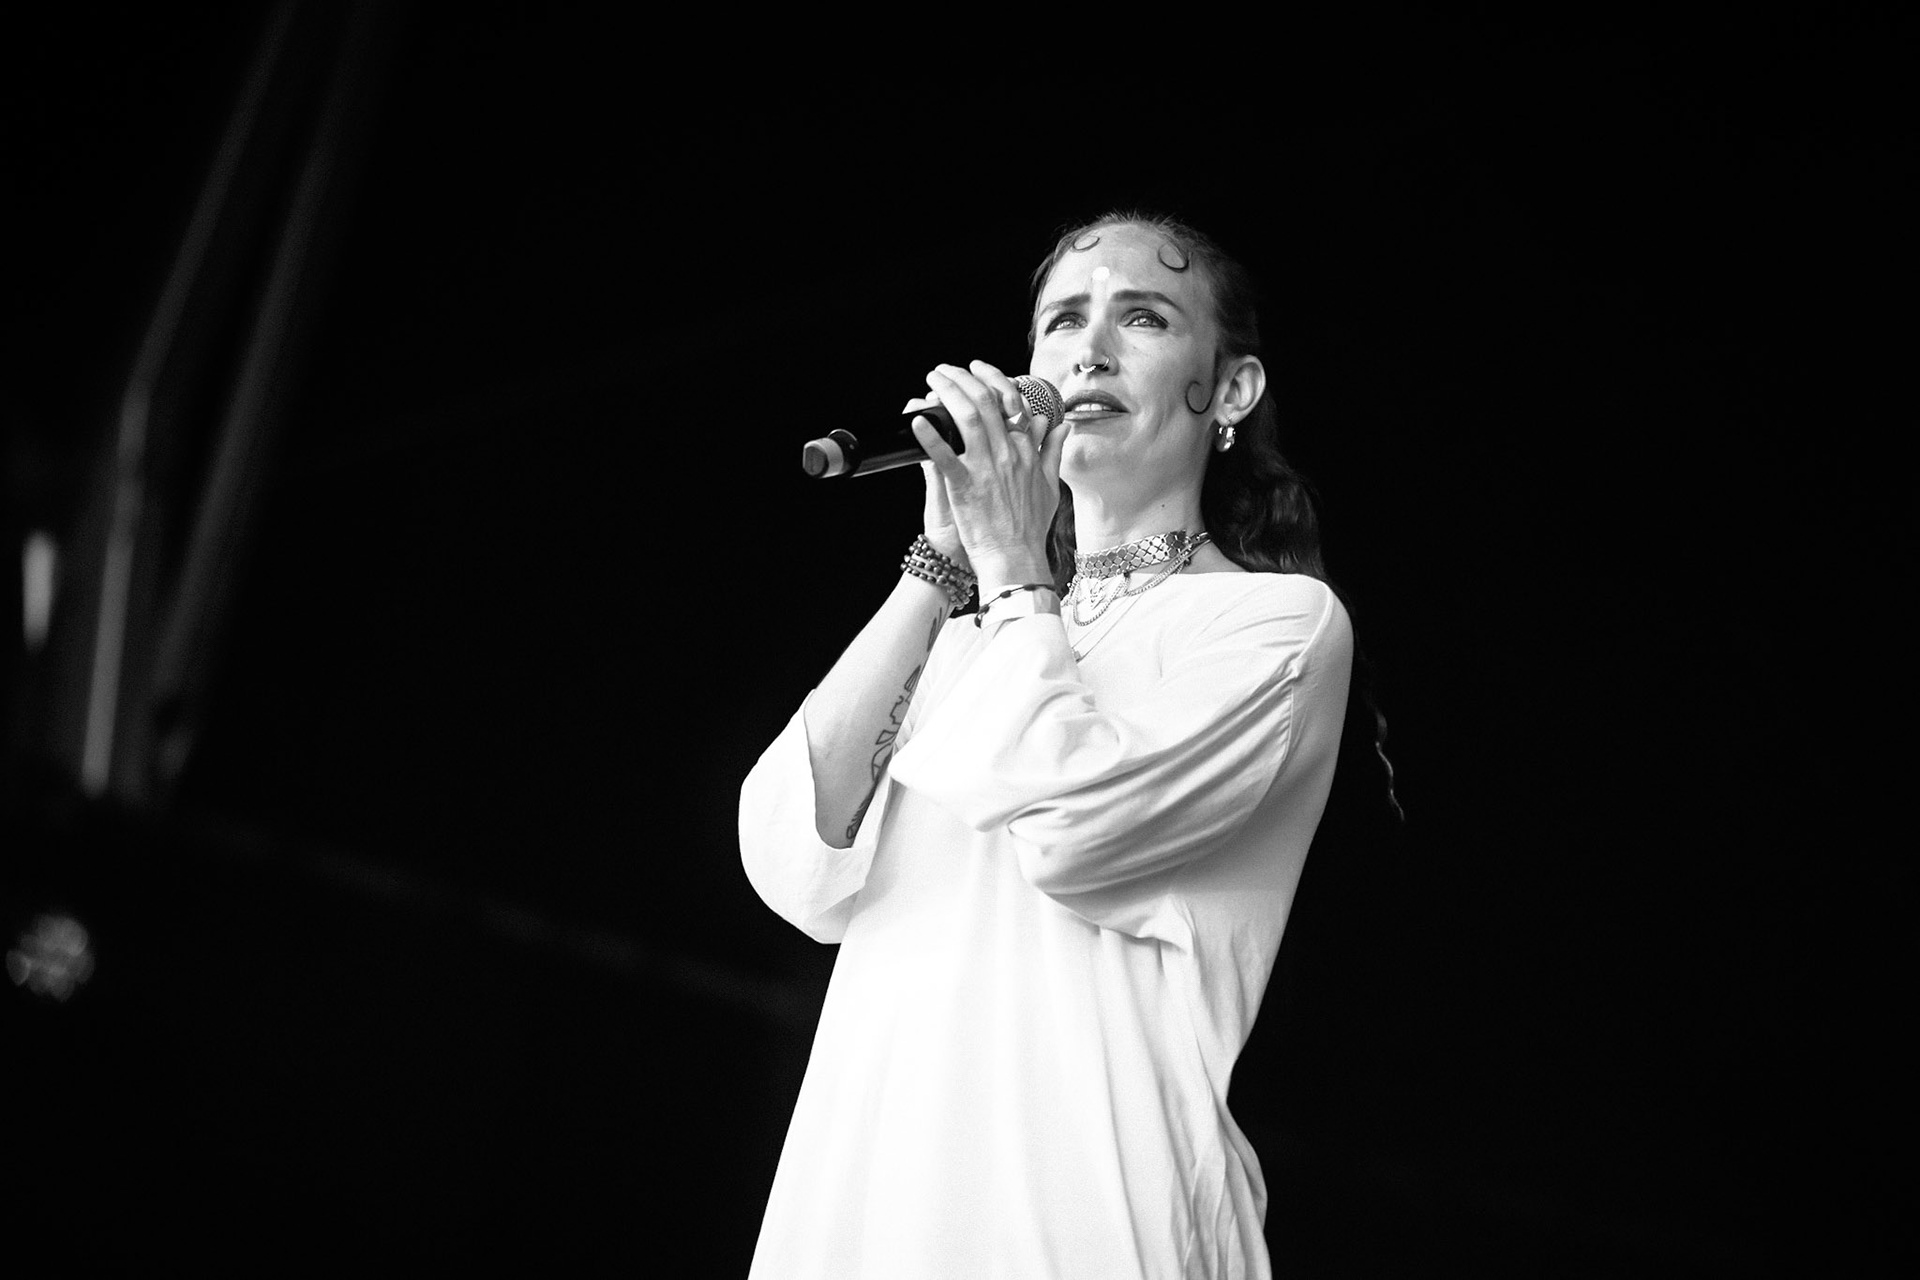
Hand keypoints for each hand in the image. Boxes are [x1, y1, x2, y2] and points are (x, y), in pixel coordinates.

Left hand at [909, 360, 1064, 587]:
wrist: (1016, 558)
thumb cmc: (1029, 528)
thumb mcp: (1049, 486)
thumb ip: (1052, 452)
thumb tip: (1059, 426)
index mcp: (1025, 452)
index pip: (1012, 403)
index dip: (993, 379)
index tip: (978, 369)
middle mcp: (1007, 454)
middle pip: (987, 401)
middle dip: (963, 377)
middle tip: (945, 369)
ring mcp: (986, 469)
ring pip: (968, 416)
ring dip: (947, 392)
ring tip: (932, 381)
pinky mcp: (965, 486)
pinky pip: (944, 455)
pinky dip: (929, 435)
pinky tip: (917, 420)